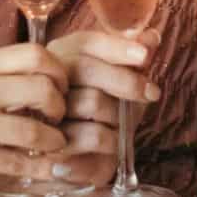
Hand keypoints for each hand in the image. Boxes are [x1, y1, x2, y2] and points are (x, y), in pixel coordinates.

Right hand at [0, 43, 69, 193]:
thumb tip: (38, 75)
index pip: (34, 54)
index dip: (58, 70)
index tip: (61, 85)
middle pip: (42, 87)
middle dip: (61, 105)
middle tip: (60, 116)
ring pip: (35, 129)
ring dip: (55, 140)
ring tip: (55, 144)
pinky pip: (18, 162)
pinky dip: (38, 166)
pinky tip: (45, 167)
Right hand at [43, 28, 160, 184]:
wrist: (84, 160)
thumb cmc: (102, 115)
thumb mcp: (121, 83)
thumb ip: (133, 59)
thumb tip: (151, 36)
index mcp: (60, 57)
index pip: (85, 42)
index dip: (117, 47)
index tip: (144, 55)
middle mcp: (46, 80)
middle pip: (86, 68)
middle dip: (126, 81)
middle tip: (151, 93)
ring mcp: (44, 112)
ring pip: (92, 101)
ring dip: (119, 115)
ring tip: (123, 124)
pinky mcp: (51, 144)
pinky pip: (92, 134)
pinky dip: (112, 139)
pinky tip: (113, 142)